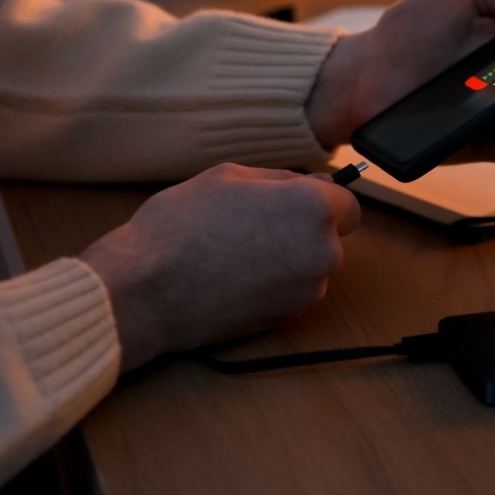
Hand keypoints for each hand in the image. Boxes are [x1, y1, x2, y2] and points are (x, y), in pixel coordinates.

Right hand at [79, 164, 360, 371]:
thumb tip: (316, 184)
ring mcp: (307, 291)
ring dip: (288, 256)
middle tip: (252, 222)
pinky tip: (235, 274)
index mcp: (313, 208)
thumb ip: (283, 179)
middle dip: (302, 227)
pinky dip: (274, 282)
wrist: (146, 290)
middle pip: (331, 235)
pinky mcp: (288, 319)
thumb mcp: (230, 175)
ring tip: (236, 249)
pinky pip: (293, 291)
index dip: (321, 199)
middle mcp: (322, 252)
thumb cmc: (181, 226)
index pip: (348, 203)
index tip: (293, 201)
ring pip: (311, 264)